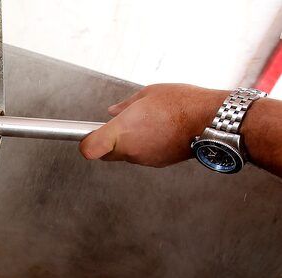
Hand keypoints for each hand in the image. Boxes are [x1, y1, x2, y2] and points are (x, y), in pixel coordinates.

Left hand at [79, 84, 228, 167]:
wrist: (212, 121)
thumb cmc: (182, 103)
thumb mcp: (148, 94)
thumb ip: (125, 105)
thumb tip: (112, 112)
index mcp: (122, 131)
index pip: (89, 149)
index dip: (85, 143)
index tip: (87, 135)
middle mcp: (130, 150)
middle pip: (105, 154)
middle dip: (106, 143)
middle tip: (117, 127)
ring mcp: (144, 159)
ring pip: (126, 155)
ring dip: (129, 143)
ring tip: (147, 124)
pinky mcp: (157, 163)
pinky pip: (143, 156)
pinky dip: (145, 147)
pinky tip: (159, 132)